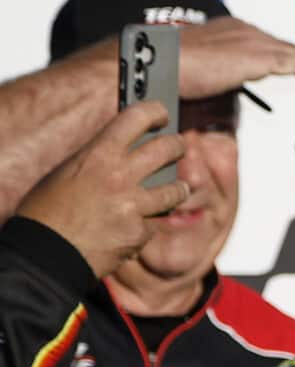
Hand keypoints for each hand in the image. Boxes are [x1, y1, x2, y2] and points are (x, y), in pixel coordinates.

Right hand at [15, 102, 188, 275]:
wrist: (45, 254)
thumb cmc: (47, 212)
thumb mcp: (65, 174)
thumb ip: (97, 161)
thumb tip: (124, 153)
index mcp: (97, 154)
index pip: (136, 117)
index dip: (154, 112)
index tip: (162, 114)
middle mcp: (120, 175)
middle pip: (168, 149)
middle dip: (177, 146)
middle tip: (178, 147)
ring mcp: (134, 205)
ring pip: (175, 190)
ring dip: (178, 189)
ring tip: (177, 188)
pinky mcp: (140, 232)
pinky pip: (154, 223)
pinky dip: (144, 225)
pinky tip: (130, 227)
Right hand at [173, 19, 294, 99]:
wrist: (154, 64)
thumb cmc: (166, 72)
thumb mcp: (198, 74)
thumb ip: (217, 81)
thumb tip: (224, 100)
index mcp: (229, 31)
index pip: (267, 45)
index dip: (288, 57)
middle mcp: (244, 31)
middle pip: (286, 48)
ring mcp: (252, 41)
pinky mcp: (258, 56)